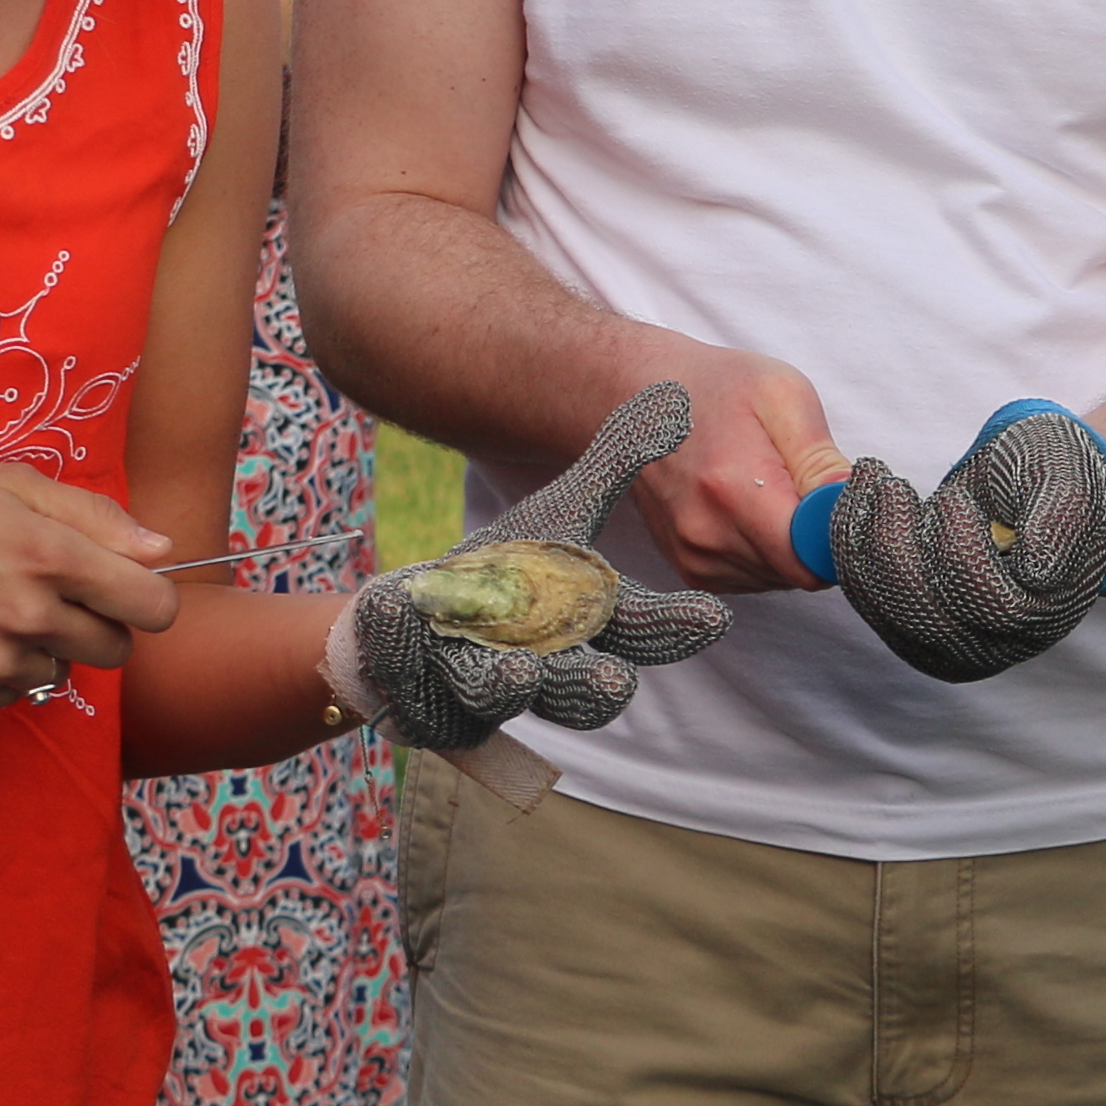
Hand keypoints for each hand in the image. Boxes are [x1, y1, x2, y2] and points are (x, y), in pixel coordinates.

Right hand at [0, 465, 176, 709]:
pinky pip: (15, 693)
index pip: (153, 606)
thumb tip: (163, 550)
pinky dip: (3, 670)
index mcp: (50, 554)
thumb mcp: (11, 485)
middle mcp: (29, 615)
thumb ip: (96, 517)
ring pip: (64, 673)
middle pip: (117, 649)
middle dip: (98, 624)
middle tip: (52, 594)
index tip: (128, 591)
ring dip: (47, 648)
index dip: (149, 599)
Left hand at [350, 384, 728, 749]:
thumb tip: (671, 401)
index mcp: (583, 625)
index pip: (640, 633)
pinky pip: (412, 685)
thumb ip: (613, 467)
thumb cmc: (505, 568)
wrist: (417, 618)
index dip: (673, 630)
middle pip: (578, 689)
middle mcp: (543, 671)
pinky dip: (400, 648)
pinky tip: (391, 613)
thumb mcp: (557, 513)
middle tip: (615, 683)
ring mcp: (481, 693)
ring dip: (507, 685)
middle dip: (593, 688)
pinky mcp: (425, 704)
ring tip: (514, 673)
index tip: (713, 619)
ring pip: (499, 697)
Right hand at [623, 344, 836, 593]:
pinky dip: (765, 552)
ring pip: (778, 579)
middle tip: (802, 483)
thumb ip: (821, 459)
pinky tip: (750, 508)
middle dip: (815, 537)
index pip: (810, 561)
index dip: (838, 538)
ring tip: (768, 489)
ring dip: (789, 545)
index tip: (839, 505)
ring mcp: (693, 556)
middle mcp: (707, 535)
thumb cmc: (717, 388)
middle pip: (798, 573)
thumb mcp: (782, 396)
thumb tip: (853, 504)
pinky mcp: (689, 568)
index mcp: (733, 490)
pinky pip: (753, 579)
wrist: (637, 398)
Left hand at [799, 400, 1105, 683]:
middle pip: (928, 617)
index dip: (961, 552)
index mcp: (1046, 611)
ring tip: (872, 478)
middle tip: (890, 483)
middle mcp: (998, 644)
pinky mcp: (909, 629)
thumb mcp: (1072, 477)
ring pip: (887, 611)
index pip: (992, 606)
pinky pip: (866, 599)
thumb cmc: (1054, 475)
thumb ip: (1062, 518)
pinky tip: (859, 495)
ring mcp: (948, 644)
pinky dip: (849, 546)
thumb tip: (1037, 573)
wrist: (1030, 486)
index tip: (951, 497)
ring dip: (863, 541)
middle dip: (895, 545)